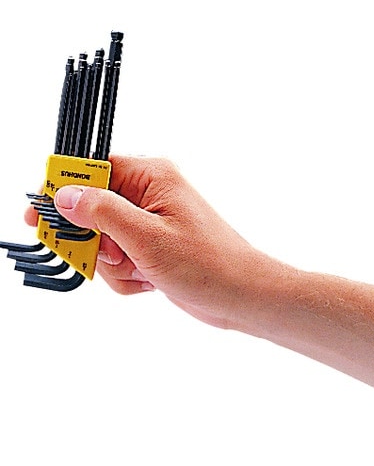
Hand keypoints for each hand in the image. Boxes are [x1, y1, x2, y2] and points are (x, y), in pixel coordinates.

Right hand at [26, 154, 273, 328]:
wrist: (240, 296)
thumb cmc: (206, 263)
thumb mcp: (147, 237)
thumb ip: (102, 213)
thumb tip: (64, 195)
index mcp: (151, 177)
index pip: (93, 169)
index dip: (63, 190)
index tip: (41, 216)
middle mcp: (149, 195)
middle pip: (91, 209)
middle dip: (96, 241)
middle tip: (115, 256)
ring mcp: (149, 224)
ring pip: (102, 241)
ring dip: (114, 265)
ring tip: (143, 272)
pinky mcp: (150, 248)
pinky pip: (118, 261)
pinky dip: (126, 277)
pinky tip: (149, 282)